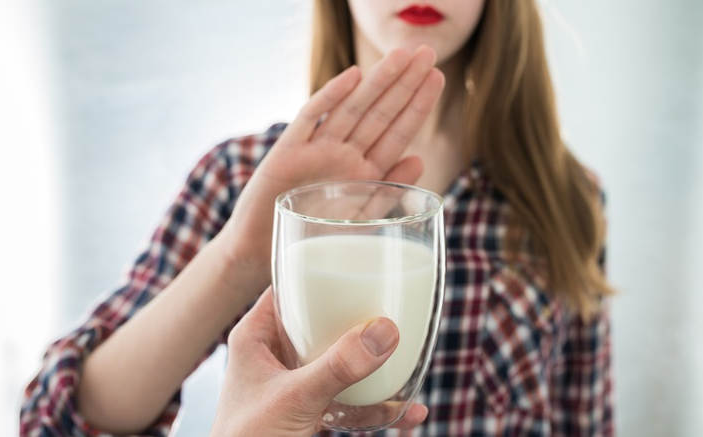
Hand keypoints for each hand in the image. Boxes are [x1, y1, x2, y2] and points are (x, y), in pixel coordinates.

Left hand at [210, 288, 427, 436]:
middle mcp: (277, 355)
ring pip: (342, 361)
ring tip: (409, 357)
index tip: (357, 264)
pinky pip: (351, 400)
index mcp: (257, 337)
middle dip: (359, 319)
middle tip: (392, 307)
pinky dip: (379, 405)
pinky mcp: (312, 412)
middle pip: (323, 321)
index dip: (319, 273)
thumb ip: (337, 367)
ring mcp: (296, 384)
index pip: (288, 289)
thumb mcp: (293, 398)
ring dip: (375, 364)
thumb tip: (384, 333)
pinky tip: (408, 410)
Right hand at [216, 46, 444, 278]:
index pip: (397, 132)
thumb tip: (419, 160)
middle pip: (379, 113)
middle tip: (427, 51)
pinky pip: (311, 118)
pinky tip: (353, 76)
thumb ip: (385, 191)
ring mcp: (317, 150)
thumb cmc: (311, 242)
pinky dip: (330, 98)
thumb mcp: (357, 221)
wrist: (263, 253)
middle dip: (404, 83)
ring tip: (401, 56)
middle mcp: (343, 156)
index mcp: (364, 172)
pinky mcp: (288, 151)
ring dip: (377, 82)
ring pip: (352, 110)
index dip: (418, 105)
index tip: (438, 77)